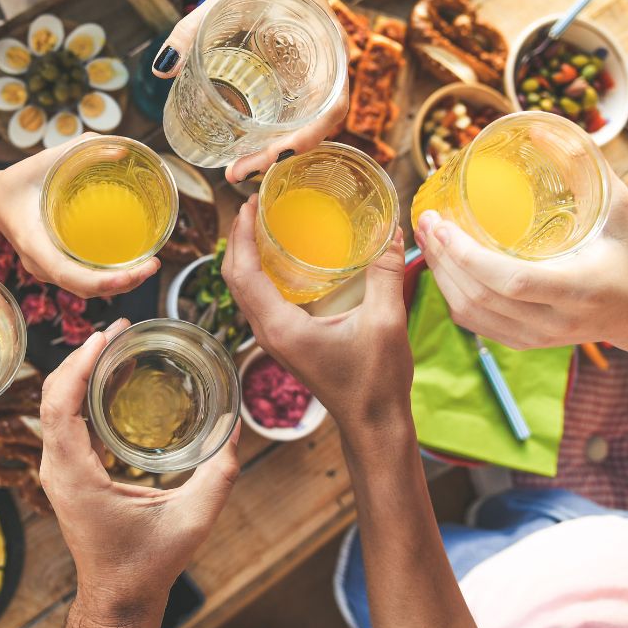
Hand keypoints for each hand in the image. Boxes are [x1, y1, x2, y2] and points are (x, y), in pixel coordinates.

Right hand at [0, 135, 160, 298]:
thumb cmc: (16, 181)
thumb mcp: (44, 159)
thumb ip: (81, 150)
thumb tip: (123, 149)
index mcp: (34, 245)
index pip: (70, 275)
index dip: (103, 281)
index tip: (132, 273)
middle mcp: (41, 265)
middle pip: (86, 289)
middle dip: (123, 284)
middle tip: (153, 265)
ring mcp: (47, 270)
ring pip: (87, 289)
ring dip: (119, 284)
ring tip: (148, 267)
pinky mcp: (54, 267)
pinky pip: (83, 281)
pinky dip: (109, 278)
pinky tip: (130, 264)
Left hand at [39, 319, 240, 627]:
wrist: (118, 597)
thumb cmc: (148, 564)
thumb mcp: (191, 520)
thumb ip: (218, 475)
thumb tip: (235, 427)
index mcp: (75, 476)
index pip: (60, 407)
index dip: (79, 366)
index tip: (103, 337)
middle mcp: (56, 469)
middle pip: (53, 396)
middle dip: (82, 356)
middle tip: (118, 329)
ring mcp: (57, 470)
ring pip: (56, 406)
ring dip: (83, 371)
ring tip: (118, 344)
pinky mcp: (66, 472)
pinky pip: (67, 420)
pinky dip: (86, 392)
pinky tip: (115, 378)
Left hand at [151, 0, 353, 184]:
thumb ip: (193, 29)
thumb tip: (161, 68)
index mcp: (328, 49)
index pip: (332, 105)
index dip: (310, 135)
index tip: (279, 156)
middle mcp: (329, 70)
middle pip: (316, 127)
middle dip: (279, 156)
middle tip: (237, 173)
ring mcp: (318, 78)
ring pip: (307, 128)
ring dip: (277, 153)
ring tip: (237, 170)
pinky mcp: (301, 81)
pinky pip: (298, 117)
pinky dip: (278, 138)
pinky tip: (248, 150)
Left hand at [222, 197, 411, 432]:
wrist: (373, 423)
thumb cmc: (376, 381)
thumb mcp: (386, 321)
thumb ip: (386, 273)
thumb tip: (393, 229)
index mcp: (281, 327)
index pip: (243, 274)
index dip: (240, 236)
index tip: (248, 204)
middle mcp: (269, 332)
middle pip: (235, 279)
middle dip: (238, 239)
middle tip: (252, 205)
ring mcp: (274, 339)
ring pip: (244, 290)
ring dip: (246, 256)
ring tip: (260, 224)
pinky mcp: (286, 341)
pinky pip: (260, 300)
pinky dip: (260, 273)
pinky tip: (280, 258)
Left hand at [416, 172, 627, 360]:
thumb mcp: (618, 207)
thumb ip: (582, 167)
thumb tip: (536, 128)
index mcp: (580, 289)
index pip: (512, 281)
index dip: (468, 255)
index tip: (439, 223)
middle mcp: (554, 320)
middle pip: (480, 296)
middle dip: (442, 258)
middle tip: (425, 221)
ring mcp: (537, 337)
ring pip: (470, 312)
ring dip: (439, 275)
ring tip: (427, 239)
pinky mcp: (524, 343)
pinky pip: (475, 323)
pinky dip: (451, 294)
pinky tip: (442, 266)